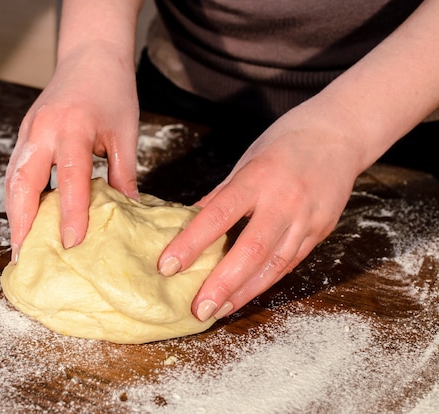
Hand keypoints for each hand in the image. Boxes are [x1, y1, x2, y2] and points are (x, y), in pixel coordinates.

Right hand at [5, 44, 139, 262]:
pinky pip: (15, 169)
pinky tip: (23, 217)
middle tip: (24, 255)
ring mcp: (29, 130)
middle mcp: (44, 130)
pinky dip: (16, 196)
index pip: (70, 177)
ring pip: (12, 177)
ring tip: (19, 245)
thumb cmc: (112, 91)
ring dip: (13, 212)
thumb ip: (123, 173)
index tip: (73, 244)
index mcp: (74, 127)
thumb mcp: (125, 131)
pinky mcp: (25, 132)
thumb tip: (127, 212)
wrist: (91, 55)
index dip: (71, 212)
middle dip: (21, 221)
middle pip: (23, 181)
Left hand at [158, 103, 363, 320]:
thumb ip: (220, 196)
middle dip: (222, 283)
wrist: (339, 134)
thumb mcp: (246, 161)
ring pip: (274, 265)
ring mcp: (306, 219)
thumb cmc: (285, 142)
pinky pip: (290, 263)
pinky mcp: (320, 231)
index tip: (167, 266)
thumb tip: (189, 224)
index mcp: (258, 178)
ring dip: (244, 292)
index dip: (190, 244)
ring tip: (218, 311)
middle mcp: (284, 201)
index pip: (218, 216)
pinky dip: (265, 281)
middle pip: (251, 250)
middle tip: (198, 310)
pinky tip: (245, 294)